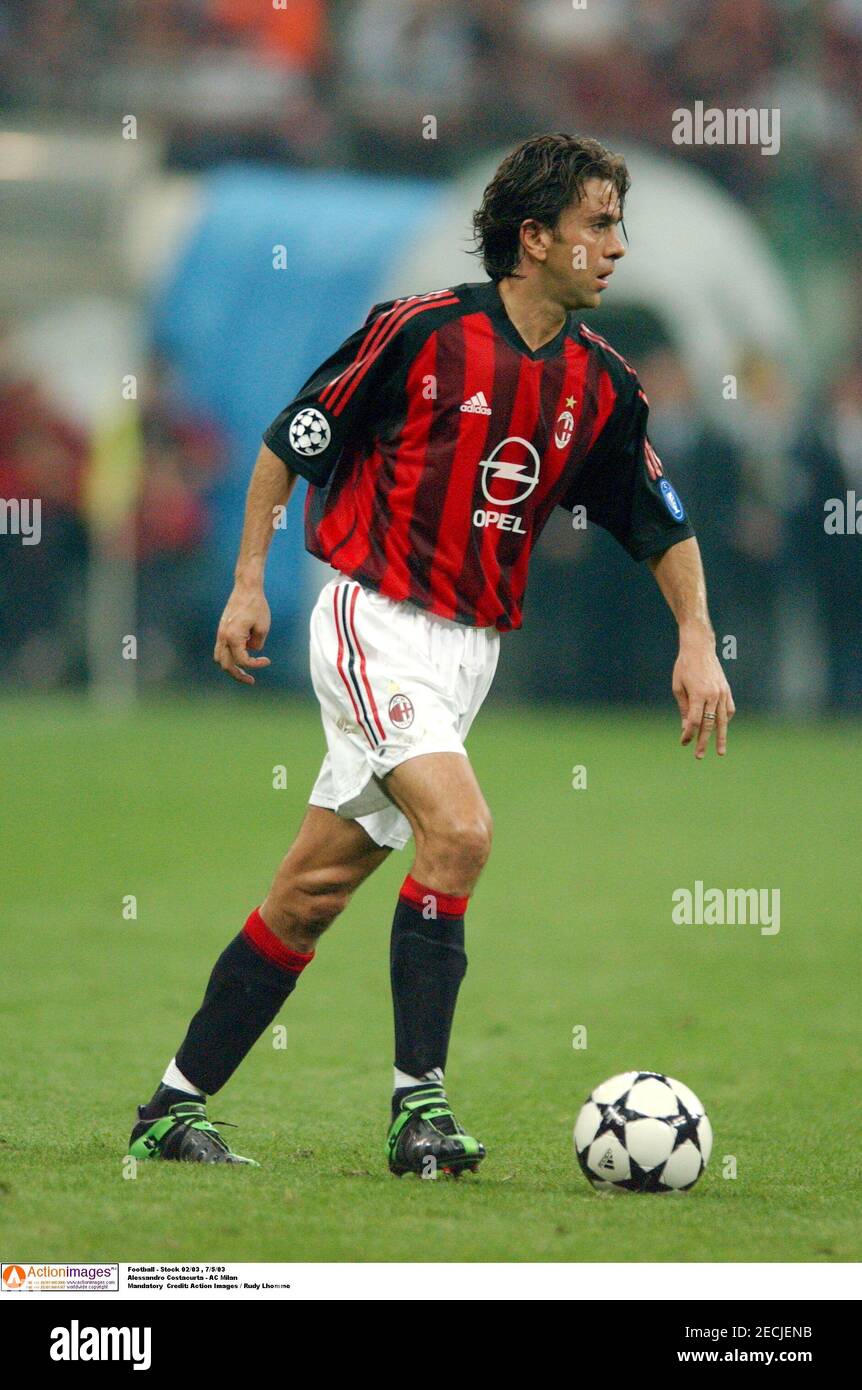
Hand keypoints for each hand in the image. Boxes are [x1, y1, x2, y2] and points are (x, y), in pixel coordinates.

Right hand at [213, 583, 271, 684]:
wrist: (246, 588)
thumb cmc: (256, 606)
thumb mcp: (263, 627)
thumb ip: (257, 644)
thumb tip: (251, 650)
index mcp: (233, 637)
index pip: (242, 660)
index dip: (255, 665)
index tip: (267, 661)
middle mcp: (223, 637)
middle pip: (226, 665)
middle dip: (238, 675)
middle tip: (251, 681)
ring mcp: (220, 633)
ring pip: (220, 658)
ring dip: (231, 667)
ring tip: (243, 672)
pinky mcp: (222, 630)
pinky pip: (221, 649)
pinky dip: (229, 657)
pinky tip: (241, 656)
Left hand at [672, 630, 734, 757]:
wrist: (699, 648)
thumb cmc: (684, 667)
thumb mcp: (678, 687)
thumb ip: (684, 708)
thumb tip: (686, 728)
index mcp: (698, 694)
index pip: (694, 721)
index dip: (688, 734)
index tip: (683, 742)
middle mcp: (713, 695)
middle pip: (709, 724)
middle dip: (703, 741)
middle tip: (699, 756)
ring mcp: (722, 693)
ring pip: (722, 720)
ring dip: (721, 737)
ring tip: (720, 751)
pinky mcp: (727, 690)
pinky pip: (729, 710)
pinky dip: (726, 720)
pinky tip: (722, 729)